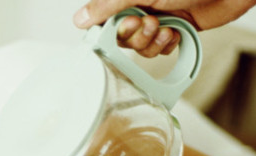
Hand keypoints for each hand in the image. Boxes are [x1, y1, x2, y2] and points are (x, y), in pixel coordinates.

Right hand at [74, 0, 255, 56]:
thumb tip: (80, 18)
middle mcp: (139, 6)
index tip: (123, 27)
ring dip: (152, 42)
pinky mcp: (174, 30)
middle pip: (121, 37)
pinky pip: (160, 49)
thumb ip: (108, 6)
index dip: (111, 29)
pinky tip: (176, 32)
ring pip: (140, 47)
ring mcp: (157, 18)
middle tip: (149, 22)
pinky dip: (167, 44)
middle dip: (136, 36)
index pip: (103, 19)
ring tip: (166, 27)